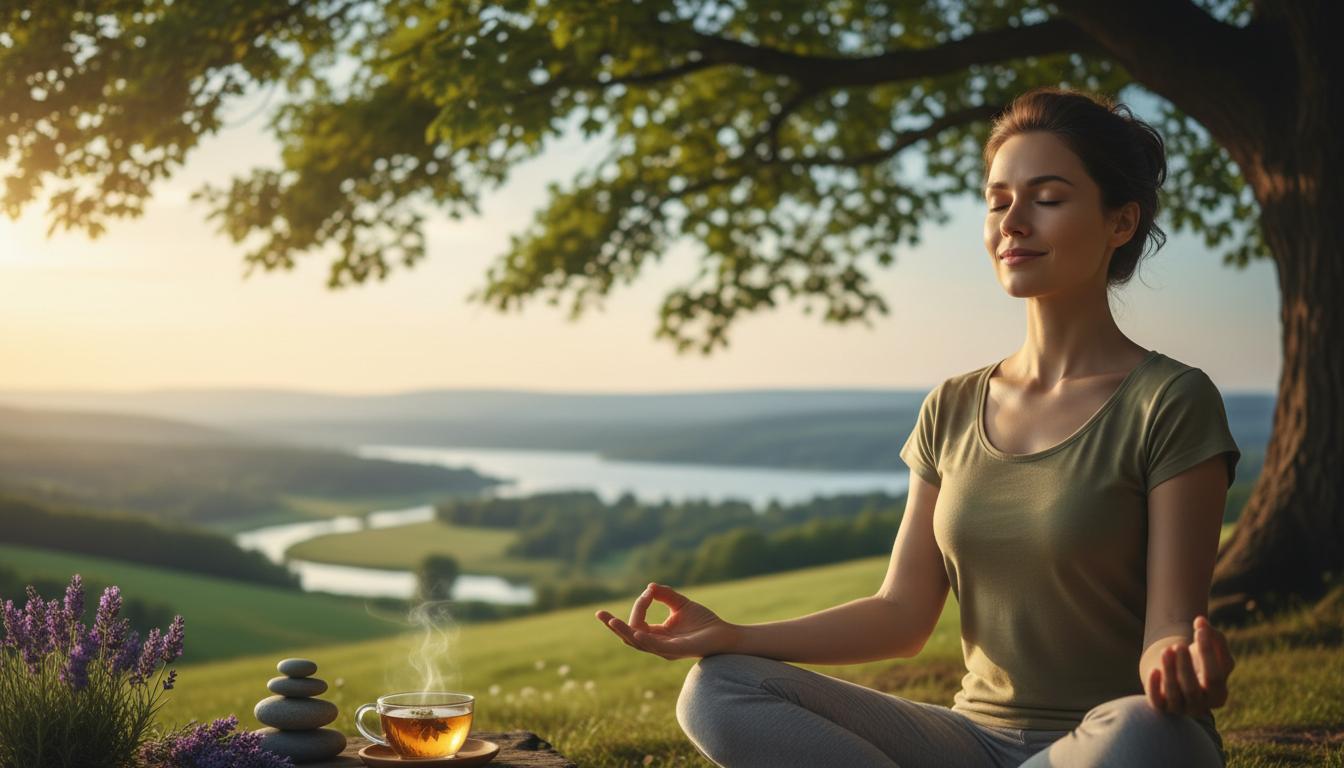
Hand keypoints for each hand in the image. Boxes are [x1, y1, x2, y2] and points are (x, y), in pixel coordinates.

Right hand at [594, 583, 738, 659]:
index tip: (648, 592)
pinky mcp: (676, 650)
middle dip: (614, 626)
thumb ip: (665, 595)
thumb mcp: (681, 604)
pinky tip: (636, 631)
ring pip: (638, 643)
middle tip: (601, 614)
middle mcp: (658, 645)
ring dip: (624, 631)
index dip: (639, 606)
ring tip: (611, 621)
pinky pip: (655, 647)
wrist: (725, 634)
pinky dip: (644, 639)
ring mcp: (665, 649)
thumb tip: (649, 586)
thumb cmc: (704, 622)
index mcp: (658, 635)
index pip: (637, 623)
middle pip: (629, 637)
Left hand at [1145, 615, 1234, 715]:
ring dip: (1169, 672)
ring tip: (1166, 650)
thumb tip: (1200, 621)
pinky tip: (1153, 670)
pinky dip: (1153, 687)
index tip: (1200, 630)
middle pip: (1192, 689)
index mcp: (1218, 694)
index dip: (1208, 653)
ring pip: (1173, 694)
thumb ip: (1212, 635)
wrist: (1181, 675)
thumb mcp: (1213, 649)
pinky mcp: (1161, 707)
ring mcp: (1180, 708)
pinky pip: (1156, 702)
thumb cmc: (1202, 660)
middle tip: (1178, 645)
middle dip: (1185, 667)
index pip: (1214, 677)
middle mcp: (1200, 705)